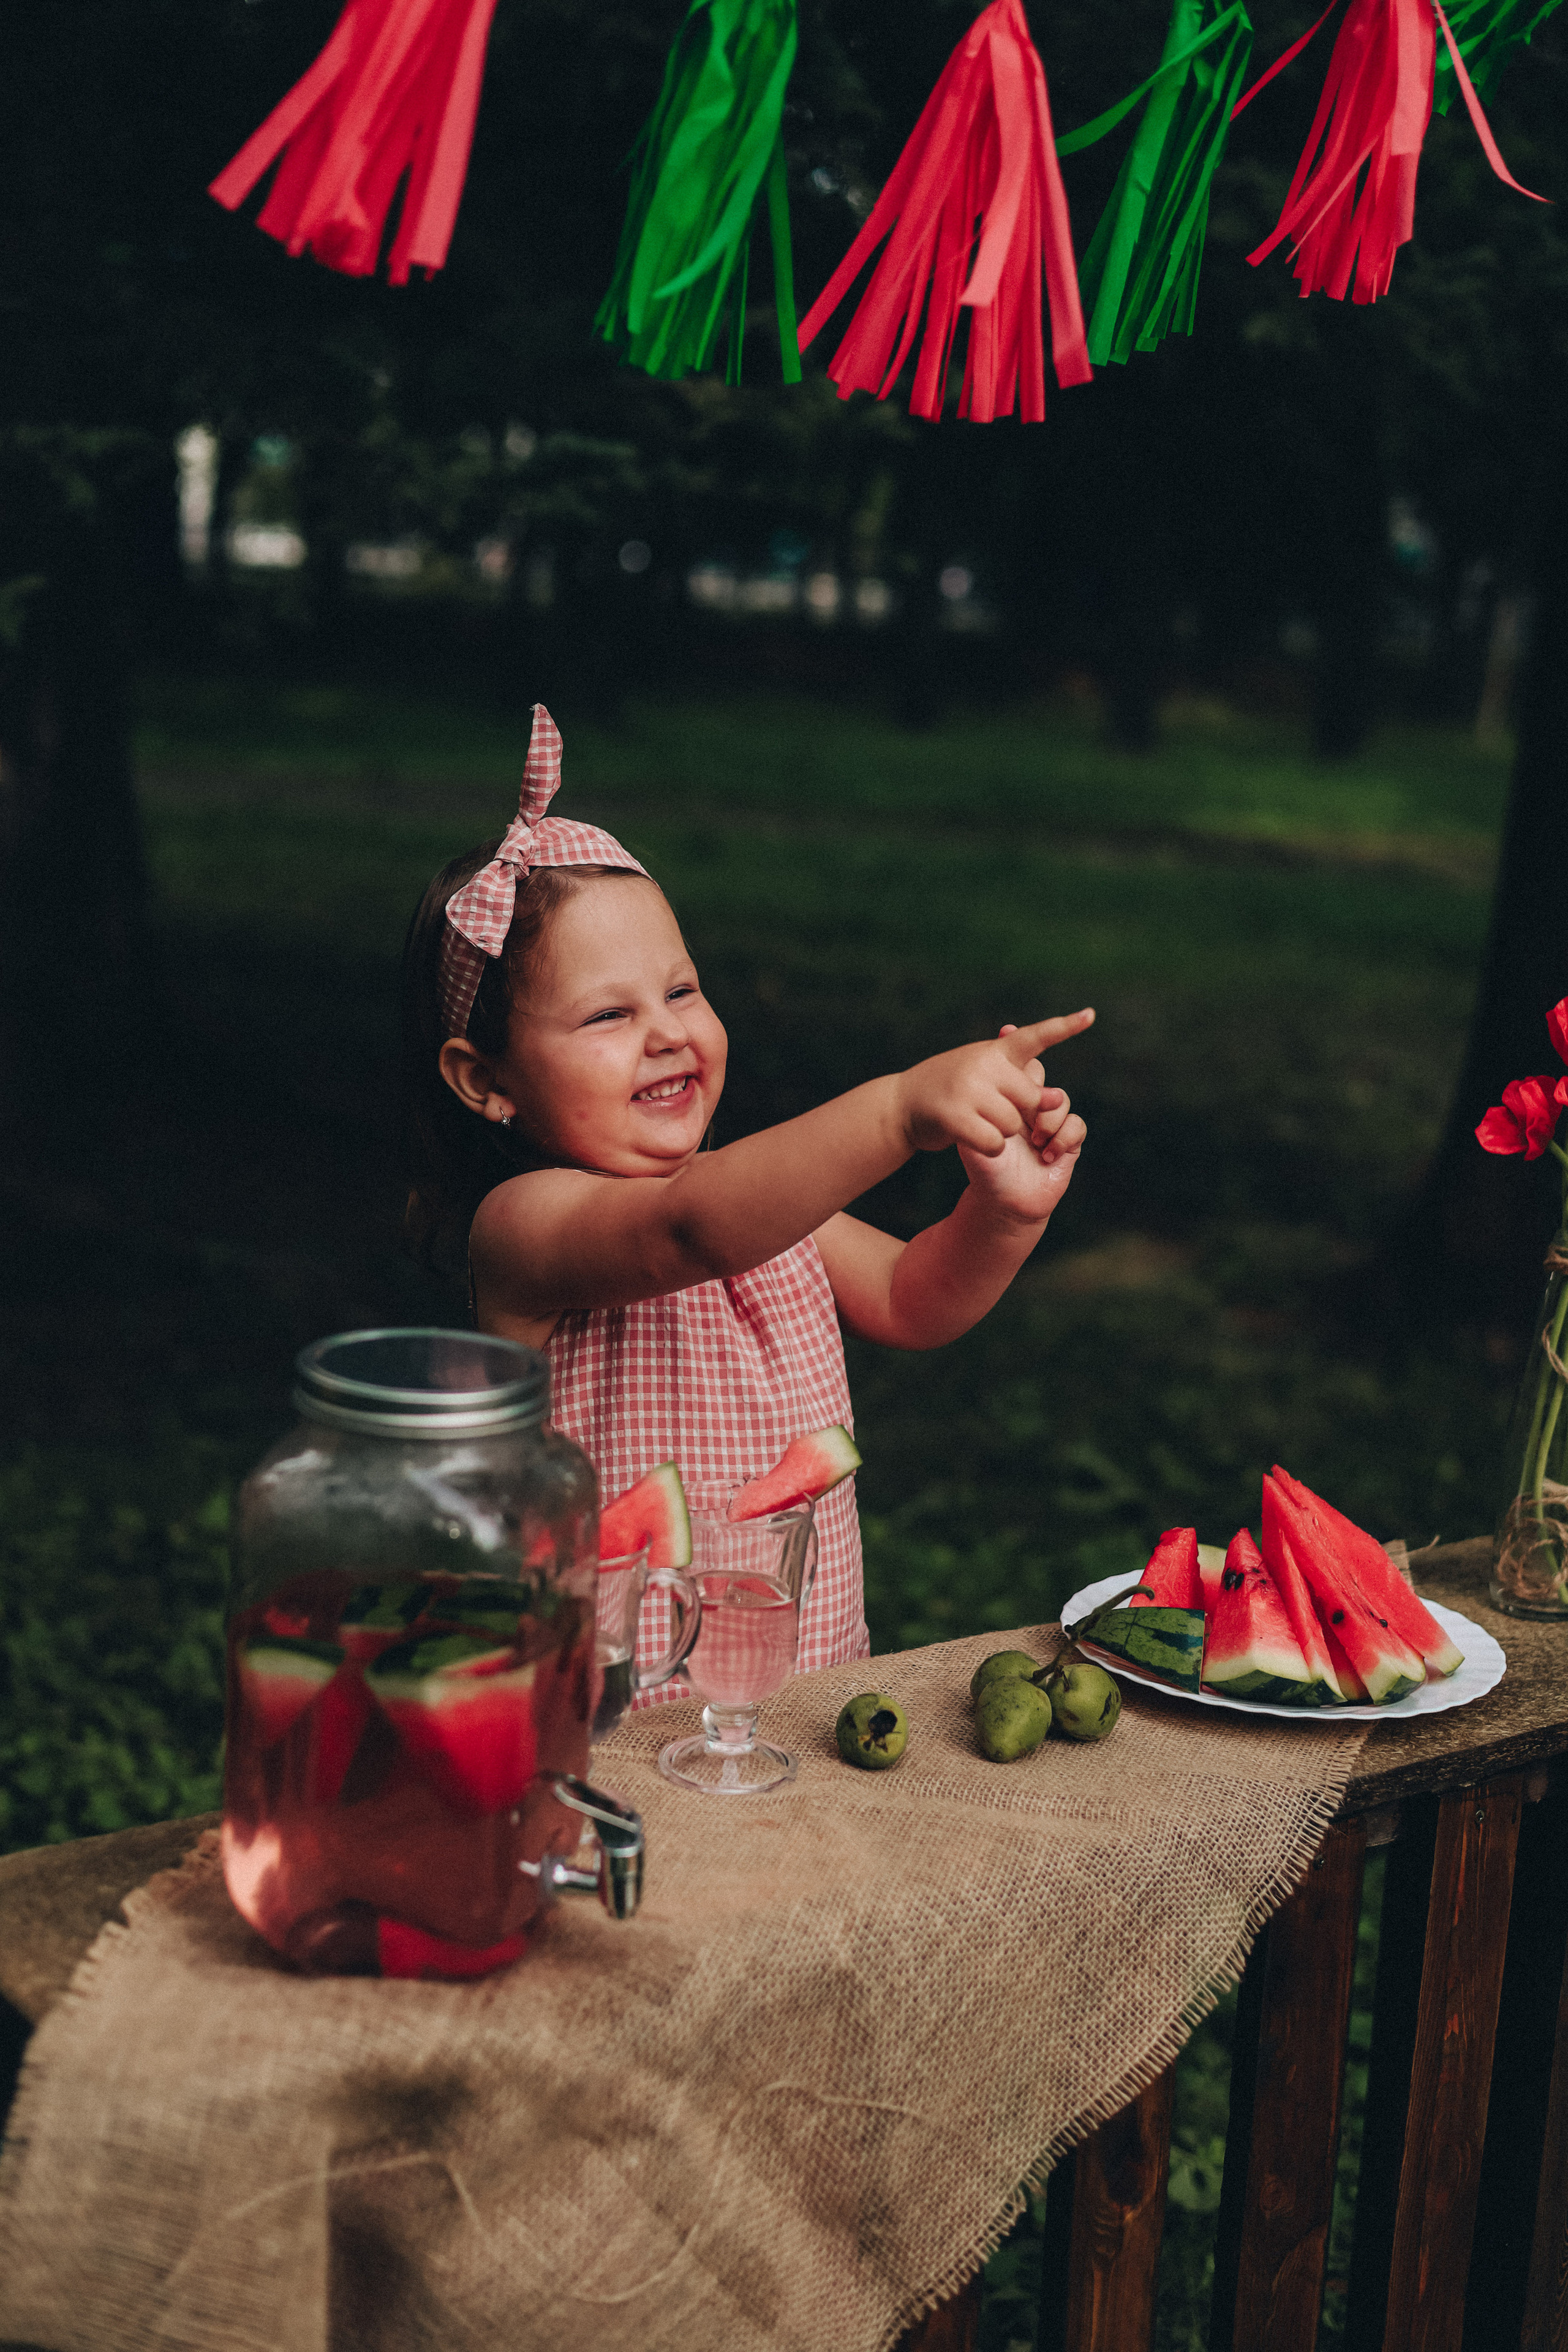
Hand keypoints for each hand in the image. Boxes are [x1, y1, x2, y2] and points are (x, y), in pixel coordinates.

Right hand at [896, 1010, 1093, 1158]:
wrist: (902, 1103)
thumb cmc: (950, 1089)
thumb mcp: (983, 1072)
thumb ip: (1020, 1081)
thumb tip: (1058, 1097)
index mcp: (995, 1050)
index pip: (1035, 1037)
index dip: (1064, 1027)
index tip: (1091, 1016)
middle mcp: (984, 1064)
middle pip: (1030, 1099)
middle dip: (1019, 1114)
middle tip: (993, 1113)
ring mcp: (968, 1089)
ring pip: (1012, 1124)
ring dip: (1002, 1133)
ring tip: (976, 1122)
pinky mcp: (955, 1116)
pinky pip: (994, 1142)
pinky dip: (990, 1149)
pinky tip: (974, 1140)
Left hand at [958, 1036, 1086, 1223]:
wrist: (1002, 1202)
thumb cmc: (984, 1169)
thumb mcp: (974, 1135)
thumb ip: (983, 1110)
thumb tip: (998, 1087)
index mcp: (1005, 1095)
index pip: (1020, 1060)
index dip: (1027, 1039)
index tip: (1011, 1026)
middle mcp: (1029, 1103)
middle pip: (1040, 1079)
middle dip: (1036, 1097)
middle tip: (1026, 1118)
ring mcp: (1050, 1121)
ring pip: (1060, 1100)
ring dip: (1047, 1122)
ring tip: (1034, 1142)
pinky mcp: (1069, 1140)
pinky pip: (1076, 1125)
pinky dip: (1062, 1139)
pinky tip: (1046, 1155)